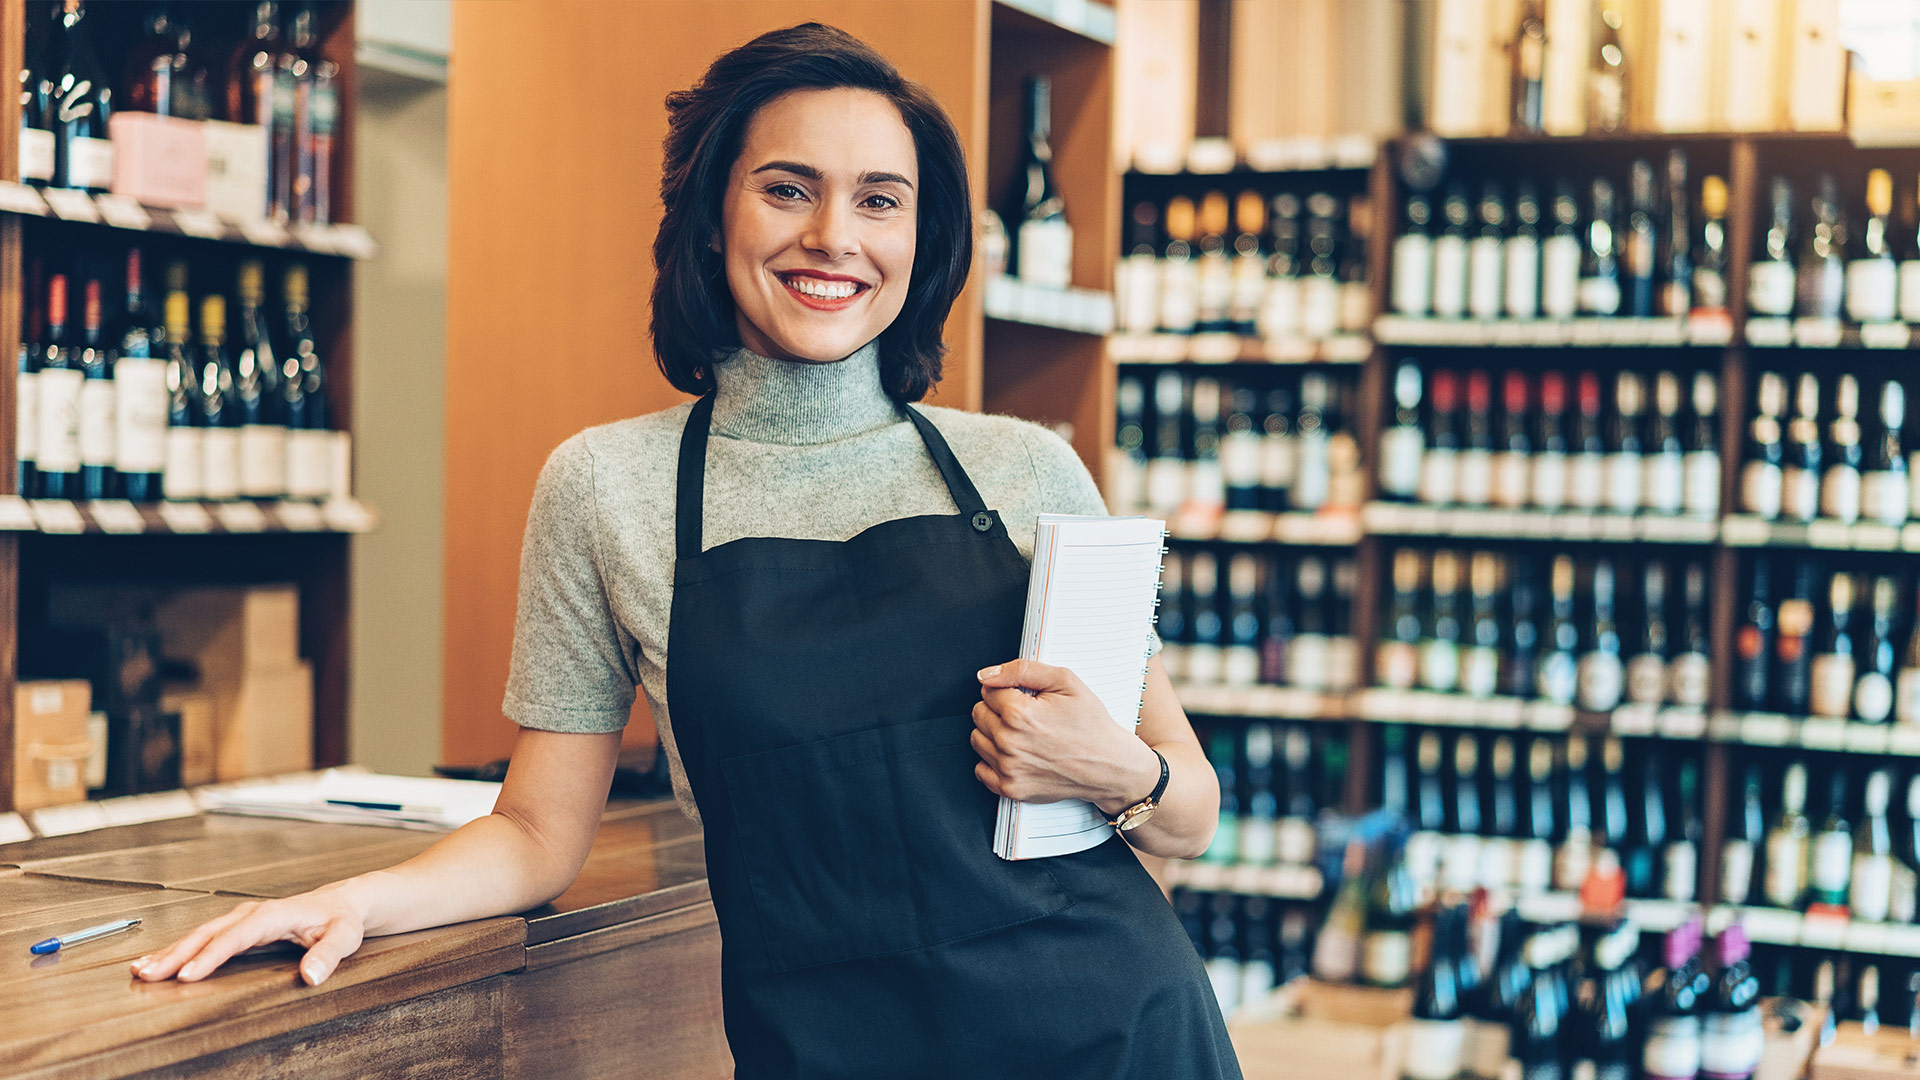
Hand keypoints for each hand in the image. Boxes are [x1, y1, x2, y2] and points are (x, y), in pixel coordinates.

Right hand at [128, 881, 369, 986]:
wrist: (343, 902)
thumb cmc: (342, 919)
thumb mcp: (344, 936)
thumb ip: (328, 954)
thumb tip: (312, 974)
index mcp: (274, 914)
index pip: (237, 936)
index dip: (211, 955)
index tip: (188, 974)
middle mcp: (253, 913)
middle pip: (208, 933)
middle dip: (176, 954)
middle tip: (147, 975)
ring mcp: (243, 918)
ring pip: (200, 933)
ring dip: (170, 951)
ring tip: (140, 970)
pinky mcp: (238, 926)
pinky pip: (204, 937)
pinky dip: (180, 949)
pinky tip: (160, 962)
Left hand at [970, 659, 1160, 814]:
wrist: (1109, 765)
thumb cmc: (1091, 724)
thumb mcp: (1065, 681)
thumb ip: (1022, 670)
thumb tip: (987, 675)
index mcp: (1019, 714)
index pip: (987, 691)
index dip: (1007, 690)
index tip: (1024, 697)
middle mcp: (1009, 742)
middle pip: (979, 714)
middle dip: (998, 709)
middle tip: (1026, 715)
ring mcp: (1009, 768)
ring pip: (977, 739)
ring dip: (993, 733)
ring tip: (1023, 733)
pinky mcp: (1011, 788)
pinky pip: (981, 769)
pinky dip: (993, 760)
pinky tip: (1016, 754)